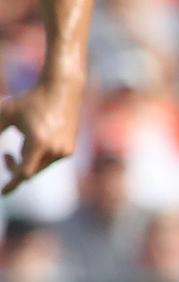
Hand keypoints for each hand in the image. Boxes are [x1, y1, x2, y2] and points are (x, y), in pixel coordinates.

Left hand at [0, 75, 84, 193]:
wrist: (63, 89)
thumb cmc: (31, 100)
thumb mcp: (6, 114)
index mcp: (38, 142)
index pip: (23, 173)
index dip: (12, 183)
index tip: (4, 192)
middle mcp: (55, 150)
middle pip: (30, 171)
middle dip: (16, 167)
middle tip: (6, 154)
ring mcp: (65, 150)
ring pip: (40, 167)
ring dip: (28, 159)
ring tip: (24, 139)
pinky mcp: (70, 148)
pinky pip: (50, 161)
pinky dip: (40, 155)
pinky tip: (38, 137)